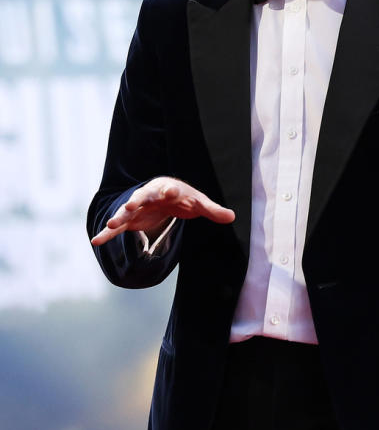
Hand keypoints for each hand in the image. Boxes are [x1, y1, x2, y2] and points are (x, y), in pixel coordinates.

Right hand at [90, 177, 234, 246]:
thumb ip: (213, 210)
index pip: (168, 189)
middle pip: (141, 198)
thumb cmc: (185, 198)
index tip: (170, 191)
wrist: (168, 195)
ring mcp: (137, 208)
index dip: (169, 190)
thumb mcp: (199, 203)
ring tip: (110, 224)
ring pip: (126, 213)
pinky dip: (107, 234)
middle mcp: (149, 196)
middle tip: (130, 206)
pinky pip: (117, 228)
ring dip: (118, 218)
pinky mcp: (130, 221)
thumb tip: (232, 216)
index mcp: (166, 188)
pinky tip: (96, 241)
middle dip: (136, 201)